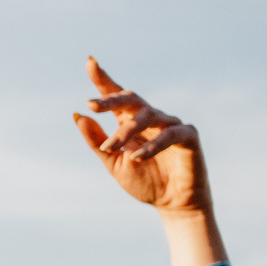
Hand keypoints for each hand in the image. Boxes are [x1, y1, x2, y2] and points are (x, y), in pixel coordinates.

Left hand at [72, 57, 210, 216]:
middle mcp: (150, 118)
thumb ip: (97, 141)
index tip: (89, 62)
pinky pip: (169, 134)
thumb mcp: (113, 163)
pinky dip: (152, 145)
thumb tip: (78, 115)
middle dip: (111, 99)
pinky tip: (137, 156)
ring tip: (109, 147)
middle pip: (131, 99)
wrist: (172, 203)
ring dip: (125, 131)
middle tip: (92, 104)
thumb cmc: (144, 180)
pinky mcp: (188, 136)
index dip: (103, 79)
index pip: (117, 97)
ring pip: (146, 116)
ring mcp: (170, 124)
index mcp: (130, 122)